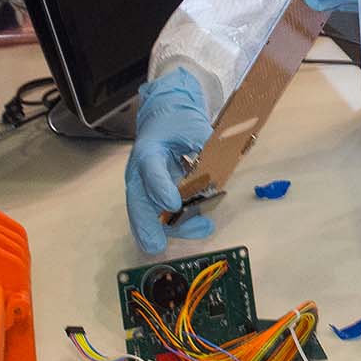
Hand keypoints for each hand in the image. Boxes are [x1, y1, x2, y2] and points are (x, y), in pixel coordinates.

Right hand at [124, 67, 216, 254]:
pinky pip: (156, 214)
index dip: (160, 188)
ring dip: (168, 228)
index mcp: (149, 150)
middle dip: (147, 226)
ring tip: (201, 230)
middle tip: (157, 245)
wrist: (163, 115)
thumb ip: (205, 143)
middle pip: (138, 201)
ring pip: (147, 213)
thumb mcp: (193, 125)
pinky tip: (195, 229)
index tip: (173, 205)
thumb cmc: (177, 120)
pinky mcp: (152, 194)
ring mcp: (144, 185)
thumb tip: (222, 158)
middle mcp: (140, 171)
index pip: (150, 170)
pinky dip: (172, 225)